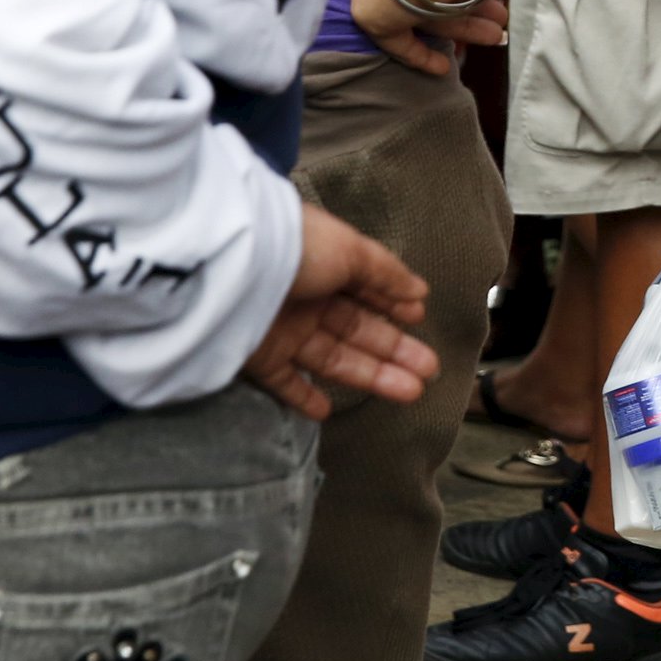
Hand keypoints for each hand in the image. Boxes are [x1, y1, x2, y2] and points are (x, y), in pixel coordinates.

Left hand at [242, 203, 436, 420]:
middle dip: (396, 350)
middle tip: (428, 370)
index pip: (367, 289)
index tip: (419, 320)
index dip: (394, 305)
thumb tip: (419, 291)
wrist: (232, 268)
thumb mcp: (351, 250)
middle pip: (358, 330)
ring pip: (334, 359)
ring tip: (410, 392)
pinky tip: (326, 412)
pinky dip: (303, 398)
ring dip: (372, 375)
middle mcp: (306, 298)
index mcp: (327, 265)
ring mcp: (283, 330)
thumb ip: (387, 273)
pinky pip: (284, 382)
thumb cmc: (296, 248)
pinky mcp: (258, 357)